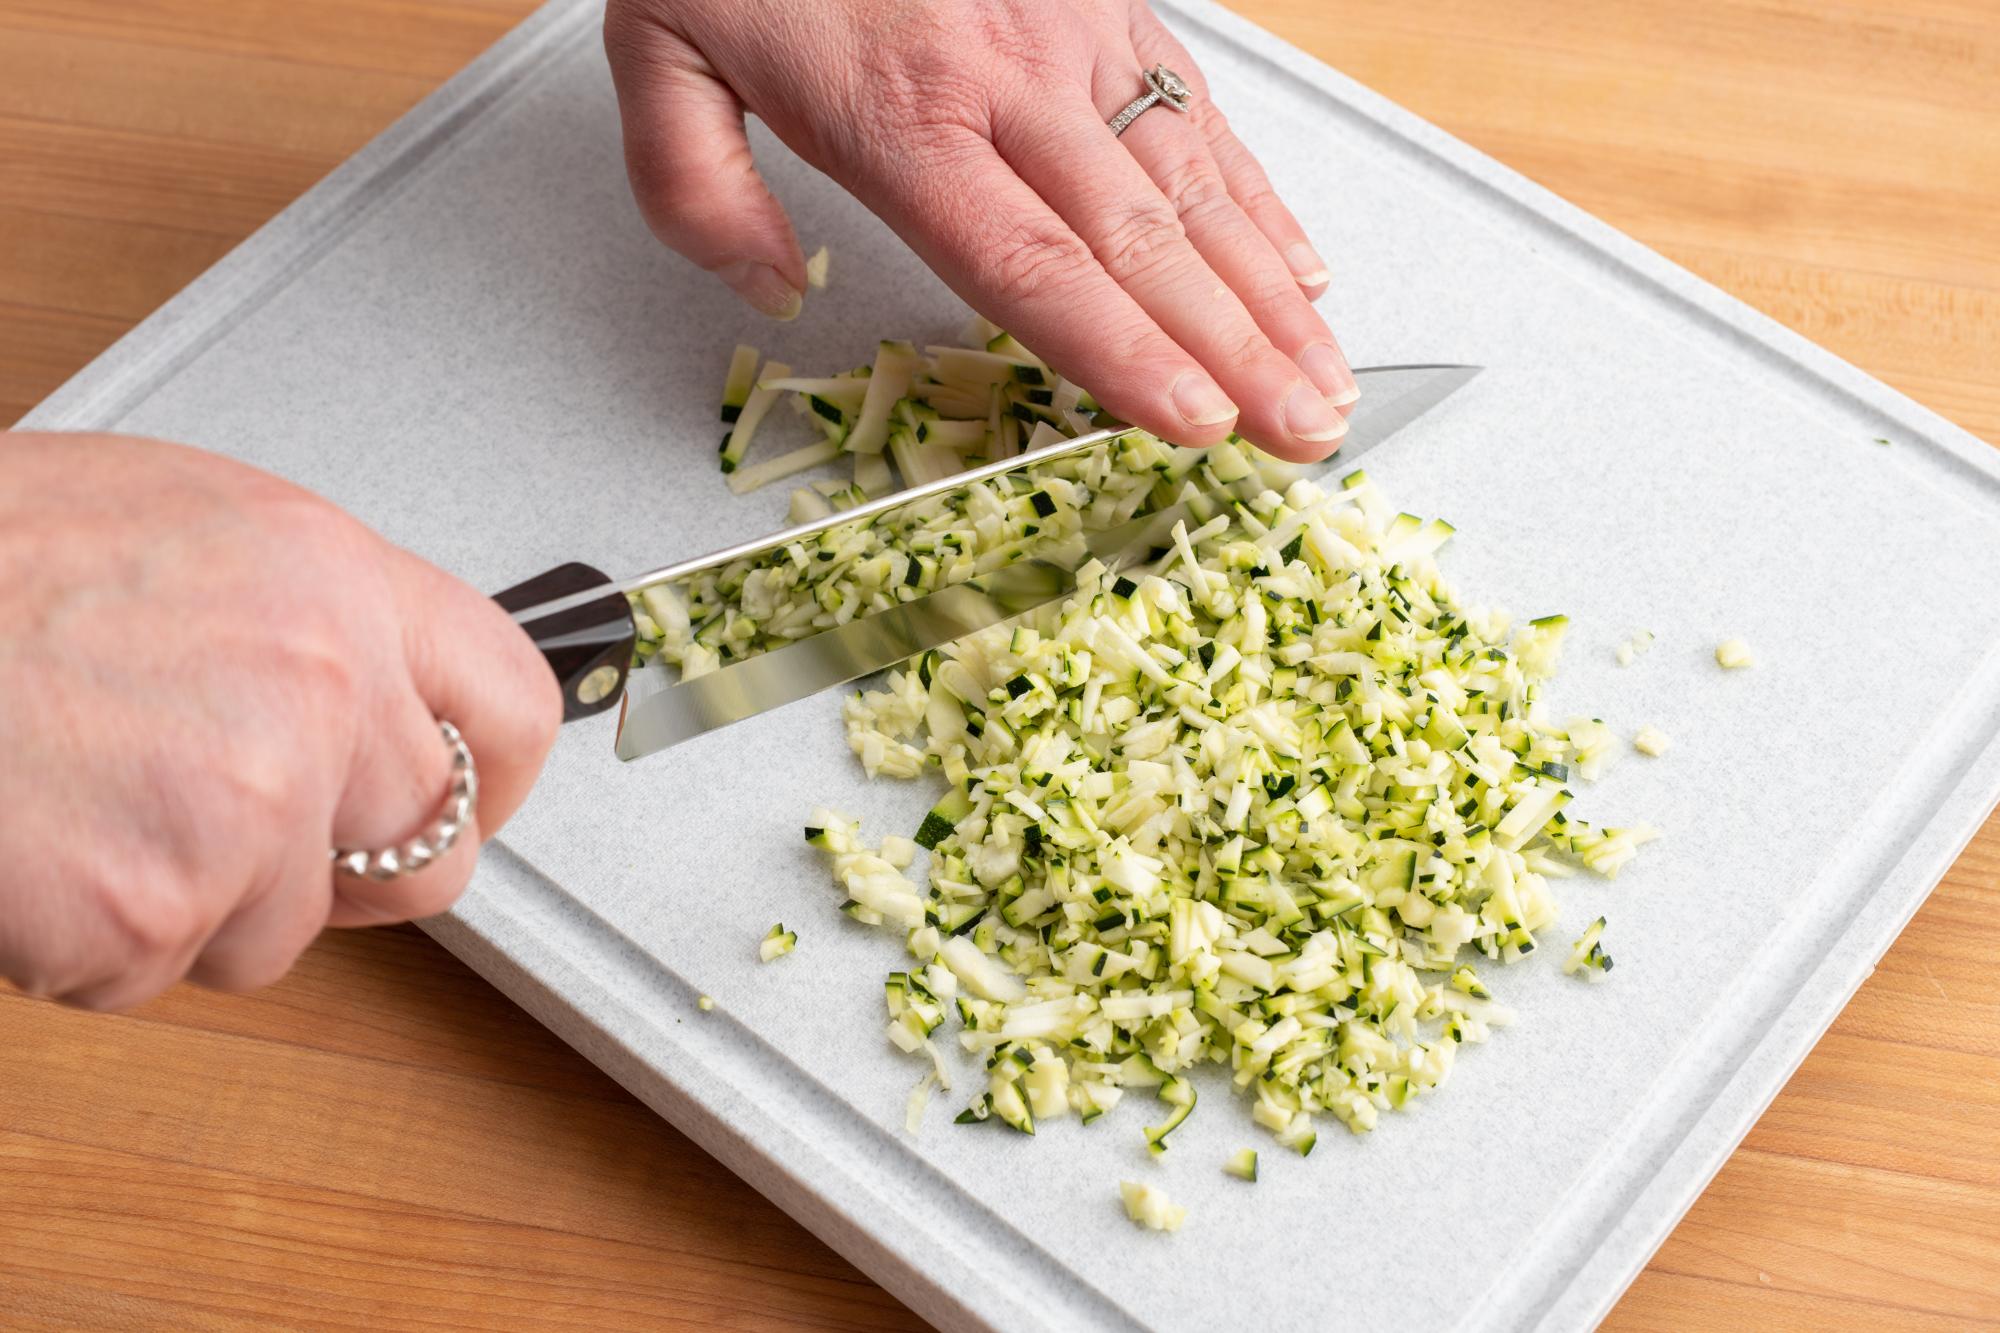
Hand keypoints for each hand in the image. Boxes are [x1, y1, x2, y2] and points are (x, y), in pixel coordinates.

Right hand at [0, 433, 560, 1009]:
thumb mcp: (178, 532)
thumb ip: (308, 622)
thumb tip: (386, 706)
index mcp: (332, 578)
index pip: (512, 700)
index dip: (499, 773)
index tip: (476, 801)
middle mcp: (320, 684)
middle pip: (428, 854)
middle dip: (344, 872)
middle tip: (240, 840)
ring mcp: (246, 801)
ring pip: (283, 933)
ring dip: (193, 903)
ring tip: (79, 799)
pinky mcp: (154, 904)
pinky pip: (156, 972)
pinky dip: (87, 942)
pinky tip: (29, 845)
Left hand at [604, 0, 1356, 460]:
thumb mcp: (660, 55)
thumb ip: (696, 191)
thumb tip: (775, 292)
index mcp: (904, 115)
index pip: (1032, 265)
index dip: (1123, 352)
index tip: (1195, 423)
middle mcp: (1010, 80)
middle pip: (1142, 243)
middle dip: (1238, 352)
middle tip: (1305, 434)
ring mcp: (1076, 36)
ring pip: (1196, 186)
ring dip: (1273, 294)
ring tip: (1327, 379)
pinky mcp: (1110, 2)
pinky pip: (1203, 114)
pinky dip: (1261, 199)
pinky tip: (1304, 269)